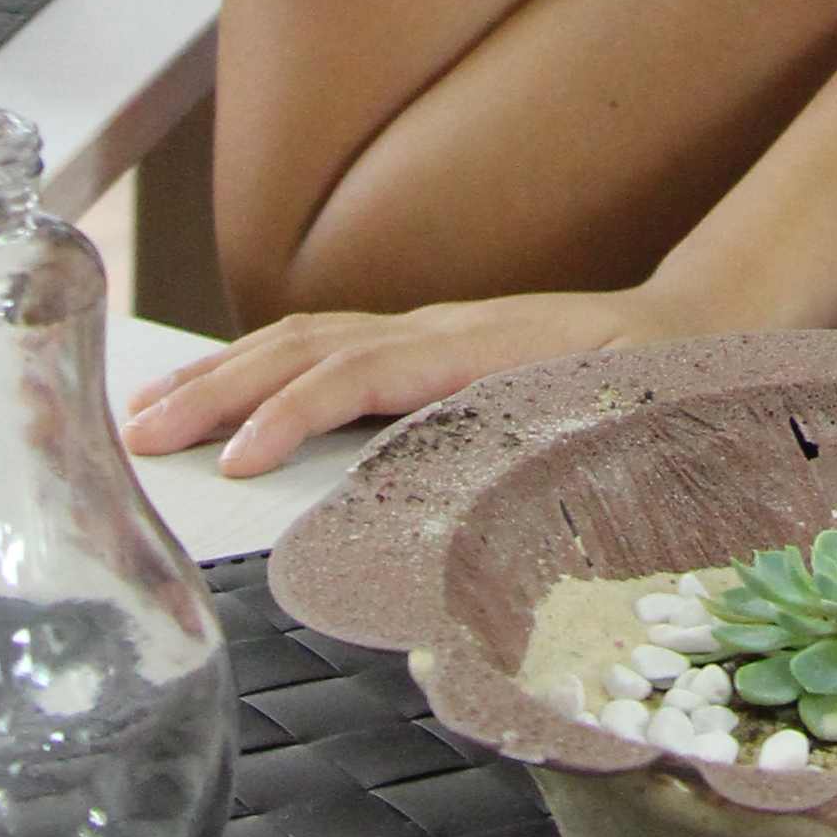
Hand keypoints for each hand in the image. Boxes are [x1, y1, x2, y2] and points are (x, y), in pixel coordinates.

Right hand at [122, 286, 685, 479]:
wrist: (697, 327)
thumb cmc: (663, 389)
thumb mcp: (634, 430)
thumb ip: (575, 463)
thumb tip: (513, 510)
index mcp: (485, 348)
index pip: (365, 372)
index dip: (294, 415)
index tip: (236, 464)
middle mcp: (441, 329)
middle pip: (308, 344)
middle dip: (218, 390)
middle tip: (139, 441)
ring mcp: (426, 330)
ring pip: (303, 338)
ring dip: (219, 375)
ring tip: (142, 414)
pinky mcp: (420, 345)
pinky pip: (322, 347)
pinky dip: (255, 370)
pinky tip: (212, 397)